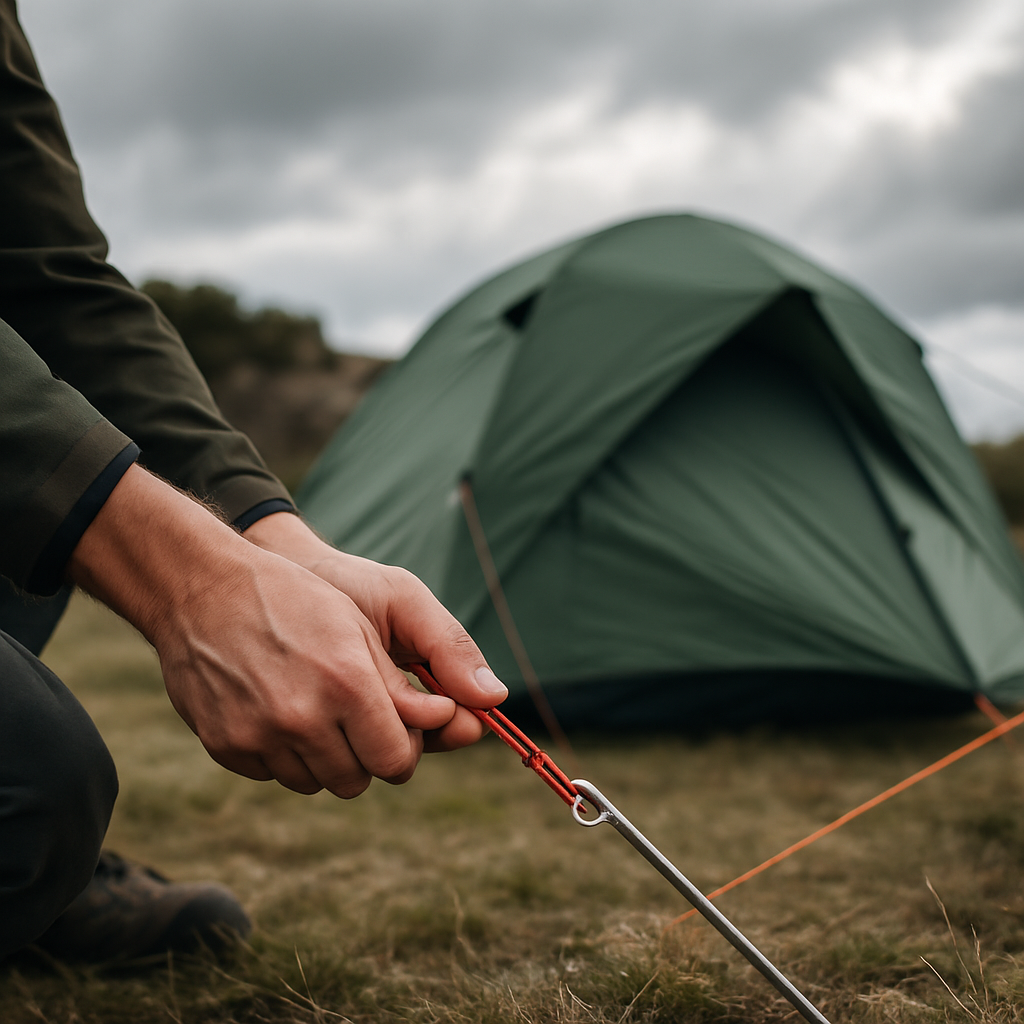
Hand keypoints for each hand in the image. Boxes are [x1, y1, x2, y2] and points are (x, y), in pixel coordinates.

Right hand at [68, 466, 501, 796]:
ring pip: (318, 783)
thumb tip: (489, 705)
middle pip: (360, 780)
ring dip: (328, 755)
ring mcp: (258, 736)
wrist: (202, 587)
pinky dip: (285, 752)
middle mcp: (302, 717)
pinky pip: (275, 775)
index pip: (398, 759)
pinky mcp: (226, 747)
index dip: (407, 744)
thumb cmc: (304, 593)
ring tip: (317, 704)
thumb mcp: (386, 604)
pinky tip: (279, 707)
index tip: (402, 721)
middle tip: (357, 711)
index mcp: (348, 681)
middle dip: (369, 751)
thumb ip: (440, 657)